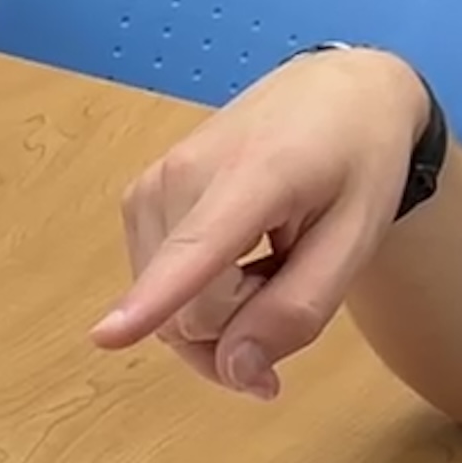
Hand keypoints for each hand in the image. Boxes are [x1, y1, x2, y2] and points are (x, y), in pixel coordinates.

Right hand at [90, 46, 429, 400]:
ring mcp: (150, 188)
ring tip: (269, 264)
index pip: (195, 250)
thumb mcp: (356, 242)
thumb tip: (234, 370)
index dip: (152, 302)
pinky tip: (239, 260)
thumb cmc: (356, 165)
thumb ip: (298, 311)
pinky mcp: (138, 201)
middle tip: (291, 282)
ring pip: (168, 313)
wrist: (334, 93)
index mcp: (253, 175)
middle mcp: (180, 177)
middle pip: (188, 314)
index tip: (104, 336)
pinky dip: (199, 297)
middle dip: (240, 328)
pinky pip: (158, 292)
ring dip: (223, 316)